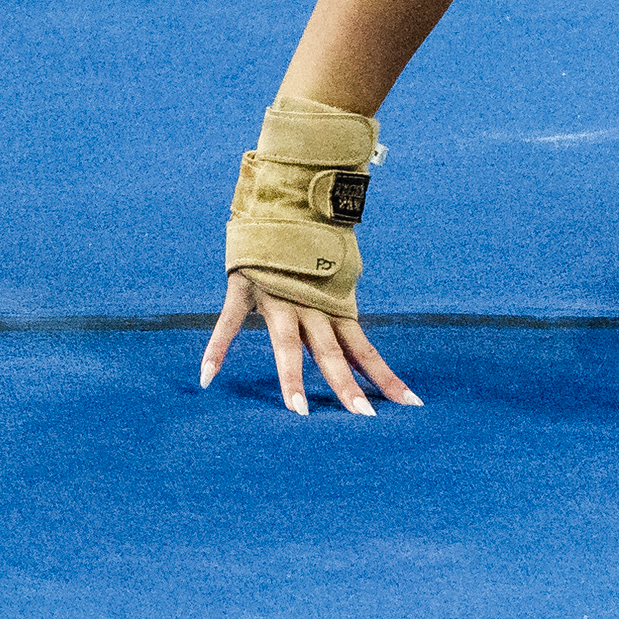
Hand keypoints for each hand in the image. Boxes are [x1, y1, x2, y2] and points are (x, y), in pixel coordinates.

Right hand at [198, 270, 422, 415]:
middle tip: (363, 418)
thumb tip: (359, 346)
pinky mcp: (246, 286)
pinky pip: (229, 323)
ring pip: (286, 343)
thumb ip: (339, 312)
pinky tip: (208, 377)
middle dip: (346, 385)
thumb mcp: (334, 280)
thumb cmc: (312, 250)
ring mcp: (278, 296)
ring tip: (298, 411)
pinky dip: (217, 348)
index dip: (384, 377)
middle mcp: (311, 305)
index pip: (365, 350)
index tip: (410, 405)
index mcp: (335, 307)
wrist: (287, 200)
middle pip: (331, 352)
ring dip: (293, 376)